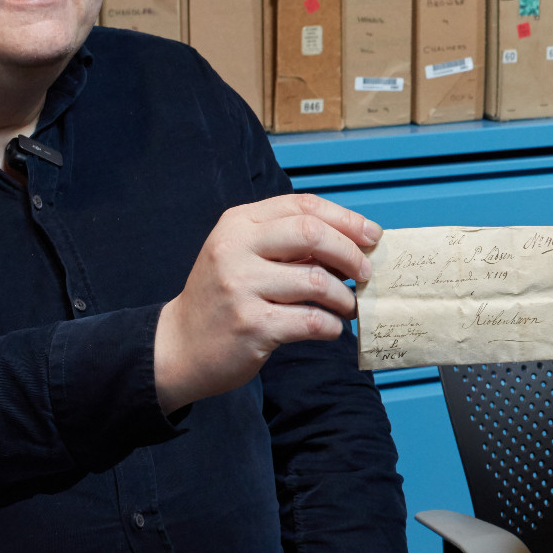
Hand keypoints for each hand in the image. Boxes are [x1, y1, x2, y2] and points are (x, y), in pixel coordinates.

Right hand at [154, 192, 379, 412]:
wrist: (179, 346)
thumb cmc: (226, 298)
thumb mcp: (244, 255)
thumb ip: (288, 243)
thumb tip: (355, 243)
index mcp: (237, 223)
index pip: (304, 206)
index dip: (346, 219)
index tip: (373, 236)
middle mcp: (235, 249)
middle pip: (312, 234)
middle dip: (351, 253)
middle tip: (365, 274)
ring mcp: (241, 287)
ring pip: (317, 281)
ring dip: (345, 298)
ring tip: (348, 307)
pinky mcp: (251, 325)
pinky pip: (311, 320)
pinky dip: (331, 326)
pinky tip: (330, 329)